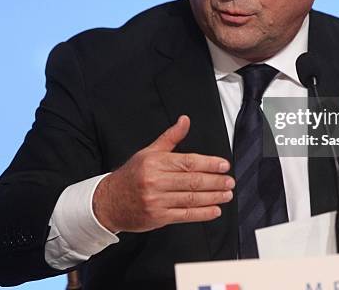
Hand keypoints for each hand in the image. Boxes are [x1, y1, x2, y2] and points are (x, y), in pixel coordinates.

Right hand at [92, 115, 234, 232]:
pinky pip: (185, 215)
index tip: (224, 165)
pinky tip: (215, 210)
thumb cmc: (132, 175)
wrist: (109, 202)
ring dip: (213, 197)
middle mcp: (155, 181)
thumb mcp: (149, 152)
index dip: (209, 164)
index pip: (188, 162)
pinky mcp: (158, 217)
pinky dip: (202, 213)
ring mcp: (157, 201)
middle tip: (230, 181)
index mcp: (155, 162)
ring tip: (227, 194)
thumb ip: (170, 137)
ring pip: (191, 199)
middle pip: (192, 181)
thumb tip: (185, 120)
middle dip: (215, 181)